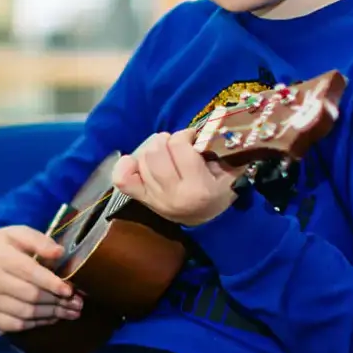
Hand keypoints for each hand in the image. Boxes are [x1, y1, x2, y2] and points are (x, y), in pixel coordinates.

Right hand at [0, 226, 82, 333]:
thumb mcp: (16, 234)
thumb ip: (39, 240)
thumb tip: (59, 253)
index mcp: (0, 257)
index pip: (29, 272)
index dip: (52, 283)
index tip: (70, 290)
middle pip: (30, 296)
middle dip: (57, 302)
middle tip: (77, 304)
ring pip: (25, 313)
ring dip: (51, 315)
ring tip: (70, 313)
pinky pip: (15, 326)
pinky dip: (36, 324)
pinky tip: (50, 318)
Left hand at [110, 129, 243, 226]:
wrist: (206, 220)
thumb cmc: (219, 191)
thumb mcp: (229, 174)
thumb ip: (219, 153)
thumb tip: (203, 132)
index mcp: (198, 188)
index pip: (179, 148)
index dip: (184, 134)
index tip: (191, 136)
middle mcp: (173, 195)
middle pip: (156, 153)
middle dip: (165, 141)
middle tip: (175, 143)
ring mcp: (155, 199)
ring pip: (142, 162)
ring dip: (151, 150)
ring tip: (162, 151)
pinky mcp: (142, 201)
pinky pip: (123, 181)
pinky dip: (124, 166)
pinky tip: (134, 160)